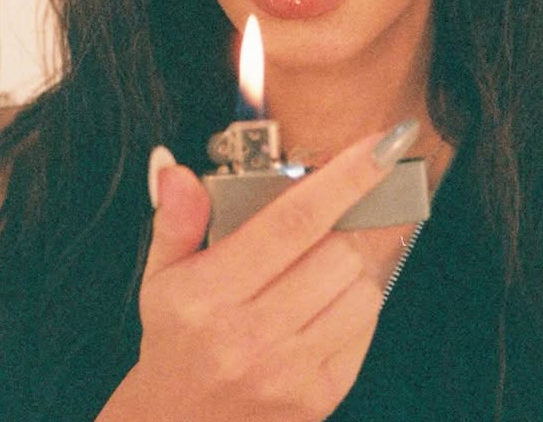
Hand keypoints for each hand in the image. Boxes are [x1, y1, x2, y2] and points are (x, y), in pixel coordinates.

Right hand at [97, 120, 417, 421]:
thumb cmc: (176, 341)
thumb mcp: (161, 277)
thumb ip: (176, 219)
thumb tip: (175, 168)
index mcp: (209, 294)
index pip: (293, 221)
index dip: (345, 178)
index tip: (381, 145)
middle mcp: (250, 335)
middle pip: (337, 252)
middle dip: (342, 225)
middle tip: (324, 223)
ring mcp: (288, 372)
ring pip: (360, 289)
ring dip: (350, 266)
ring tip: (317, 267)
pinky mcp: (319, 397)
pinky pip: (365, 329)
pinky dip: (356, 305)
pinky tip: (324, 304)